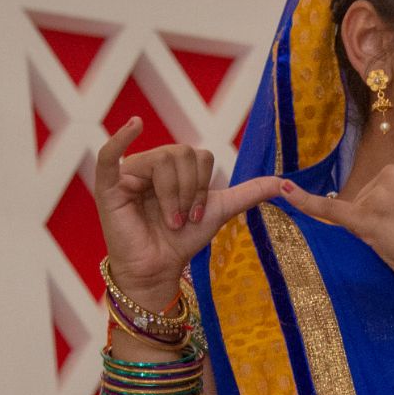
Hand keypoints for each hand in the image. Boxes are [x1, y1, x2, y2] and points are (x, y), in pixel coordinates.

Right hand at [93, 119, 286, 306]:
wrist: (159, 269)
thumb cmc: (183, 239)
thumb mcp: (219, 211)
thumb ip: (248, 193)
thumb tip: (284, 183)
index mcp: (174, 166)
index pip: (199, 155)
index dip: (204, 185)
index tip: (198, 214)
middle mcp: (151, 164)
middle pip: (181, 154)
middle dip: (189, 191)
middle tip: (182, 219)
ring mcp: (128, 174)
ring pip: (160, 161)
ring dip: (172, 196)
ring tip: (169, 221)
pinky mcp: (109, 188)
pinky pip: (110, 156)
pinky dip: (121, 138)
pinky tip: (134, 125)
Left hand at [283, 139, 393, 294]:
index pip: (382, 189)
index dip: (393, 212)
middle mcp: (390, 173)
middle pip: (368, 201)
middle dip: (382, 222)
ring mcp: (376, 197)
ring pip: (359, 215)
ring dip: (374, 232)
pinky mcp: (364, 221)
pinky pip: (329, 210)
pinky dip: (301, 200)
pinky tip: (281, 190)